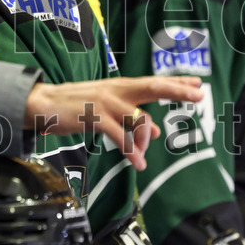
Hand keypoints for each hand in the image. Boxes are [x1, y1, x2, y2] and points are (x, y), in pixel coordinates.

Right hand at [24, 76, 204, 170]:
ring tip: (144, 156)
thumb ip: (129, 115)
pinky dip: (131, 151)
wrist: (43, 103)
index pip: (153, 82)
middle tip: (200, 95)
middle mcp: (116, 90)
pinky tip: (138, 162)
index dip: (176, 82)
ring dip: (145, 140)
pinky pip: (120, 136)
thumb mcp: (105, 106)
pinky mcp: (95, 117)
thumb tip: (154, 130)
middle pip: (153, 87)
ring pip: (138, 119)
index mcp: (120, 86)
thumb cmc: (75, 105)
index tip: (198, 83)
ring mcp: (106, 102)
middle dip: (177, 90)